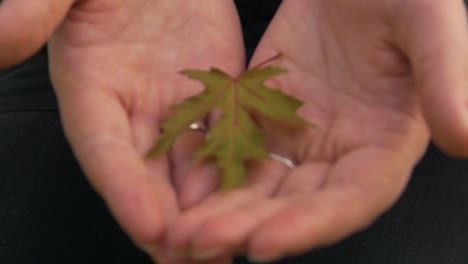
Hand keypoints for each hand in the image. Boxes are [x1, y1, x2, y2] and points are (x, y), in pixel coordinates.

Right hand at [1, 0, 243, 262]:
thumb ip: (35, 13)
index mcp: (92, 90)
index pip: (104, 150)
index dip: (123, 190)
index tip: (150, 228)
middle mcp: (135, 110)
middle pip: (150, 174)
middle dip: (169, 219)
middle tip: (191, 261)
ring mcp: (179, 105)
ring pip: (192, 165)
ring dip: (206, 208)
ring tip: (224, 248)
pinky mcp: (218, 93)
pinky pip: (229, 134)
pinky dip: (238, 167)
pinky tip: (252, 199)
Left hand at [164, 0, 467, 261]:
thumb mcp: (429, 23)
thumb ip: (447, 77)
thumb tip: (466, 139)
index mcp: (384, 142)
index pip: (352, 199)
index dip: (312, 225)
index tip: (265, 244)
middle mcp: (339, 151)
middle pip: (296, 203)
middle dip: (251, 226)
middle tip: (201, 244)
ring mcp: (299, 134)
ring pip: (261, 183)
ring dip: (224, 209)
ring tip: (183, 232)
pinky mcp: (264, 112)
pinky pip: (237, 147)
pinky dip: (211, 170)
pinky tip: (183, 190)